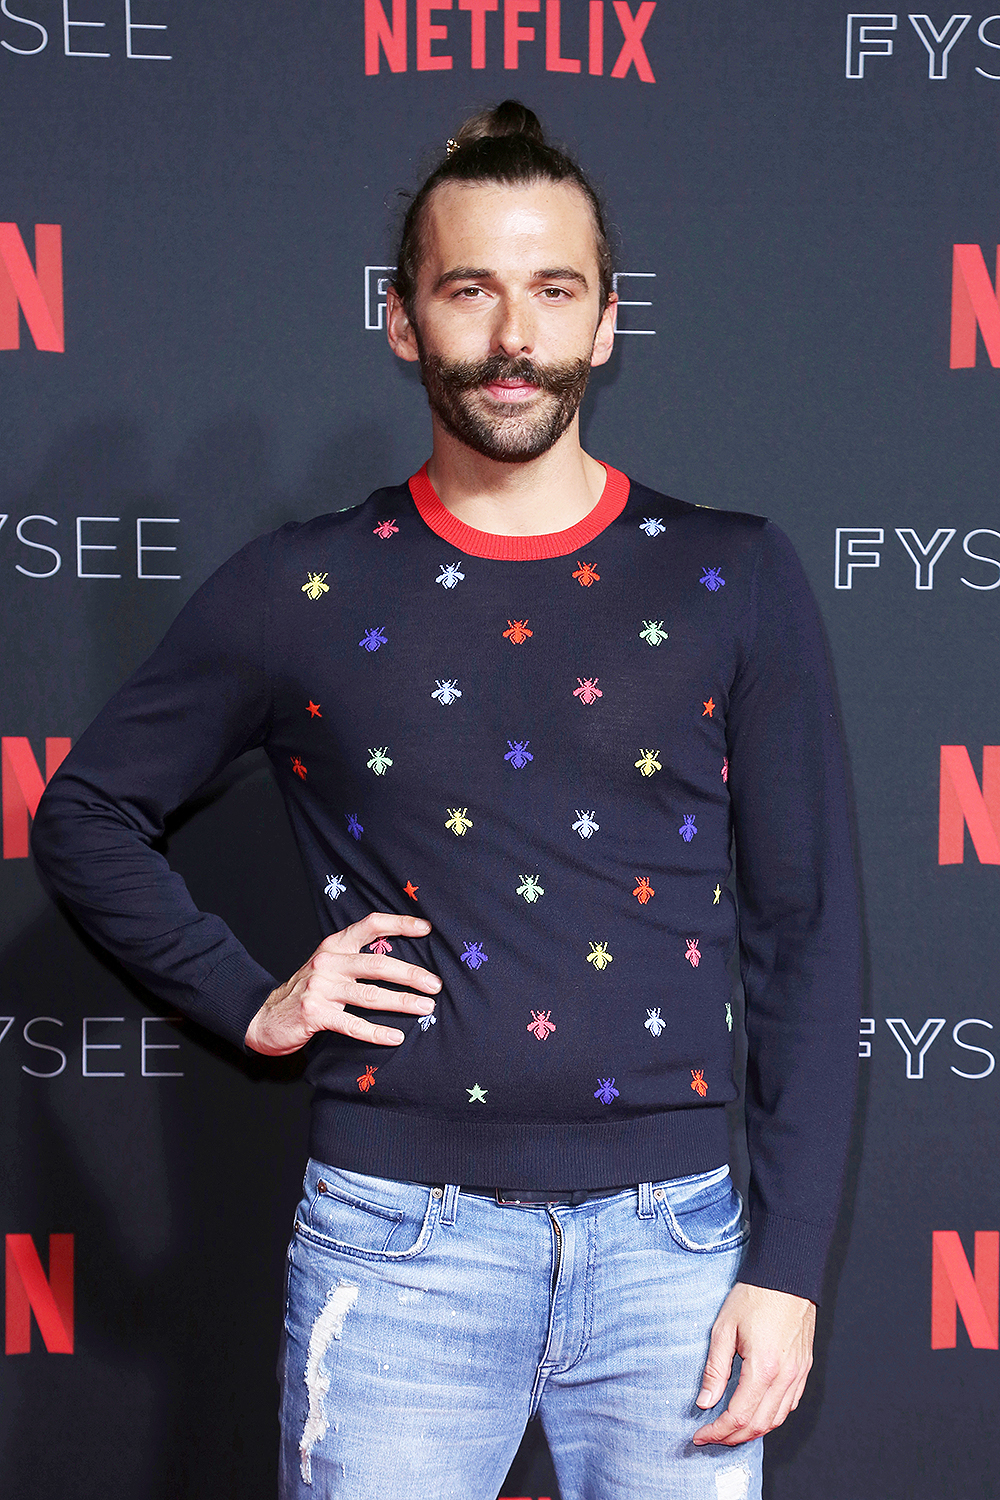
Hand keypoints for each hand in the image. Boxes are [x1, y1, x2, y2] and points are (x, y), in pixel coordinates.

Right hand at [245, 913, 440, 1054]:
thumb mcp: (329, 966)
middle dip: (410, 974)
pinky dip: (376, 1032)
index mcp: (334, 946)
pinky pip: (352, 1023)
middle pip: (376, 963)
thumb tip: (403, 964)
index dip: (399, 924)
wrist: (265, 1016)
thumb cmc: (308, 991)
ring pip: (369, 994)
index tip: (426, 929)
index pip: (369, 925)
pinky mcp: (314, 1014)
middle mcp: (328, 962)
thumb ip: (356, 959)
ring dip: (402, 1002)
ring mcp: (320, 988)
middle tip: (435, 984)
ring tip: (426, 1007)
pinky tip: (396, 1037)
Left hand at [692, 1282, 814, 1445]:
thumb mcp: (724, 1328)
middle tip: (711, 1436)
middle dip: (732, 1437)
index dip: (717, 1431)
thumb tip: (705, 1402)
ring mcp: (798, 1374)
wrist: (787, 1276)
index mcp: (764, 1368)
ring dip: (752, 1431)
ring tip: (729, 1430)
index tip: (700, 1435)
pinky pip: (789, 1405)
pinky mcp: (803, 1368)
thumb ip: (715, 1369)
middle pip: (758, 1425)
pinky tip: (755, 1413)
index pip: (738, 1416)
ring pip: (776, 1420)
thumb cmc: (754, 1296)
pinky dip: (771, 1417)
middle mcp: (785, 1377)